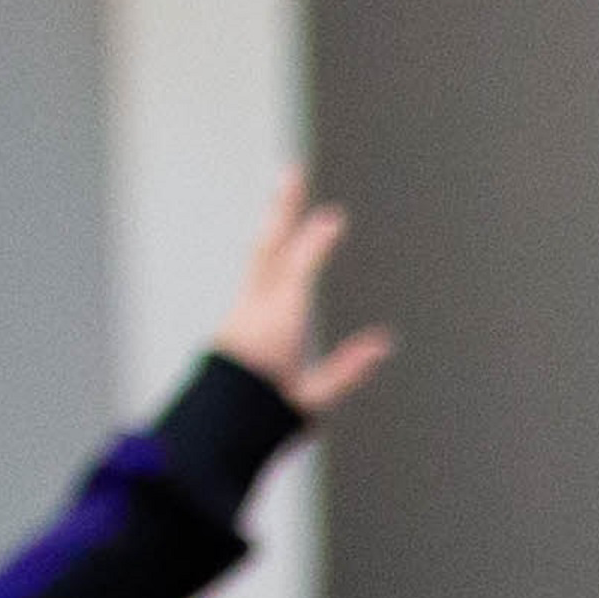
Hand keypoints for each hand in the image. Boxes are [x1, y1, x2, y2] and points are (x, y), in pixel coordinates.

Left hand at [212, 173, 391, 415]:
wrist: (213, 425)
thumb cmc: (264, 417)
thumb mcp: (312, 401)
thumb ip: (347, 370)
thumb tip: (384, 343)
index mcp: (278, 326)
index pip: (299, 272)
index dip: (316, 242)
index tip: (333, 216)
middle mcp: (256, 309)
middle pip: (272, 248)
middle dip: (284, 209)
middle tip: (293, 172)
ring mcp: (243, 309)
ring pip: (261, 255)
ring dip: (276, 222)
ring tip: (287, 191)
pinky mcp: (239, 316)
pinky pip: (259, 271)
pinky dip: (273, 248)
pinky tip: (281, 240)